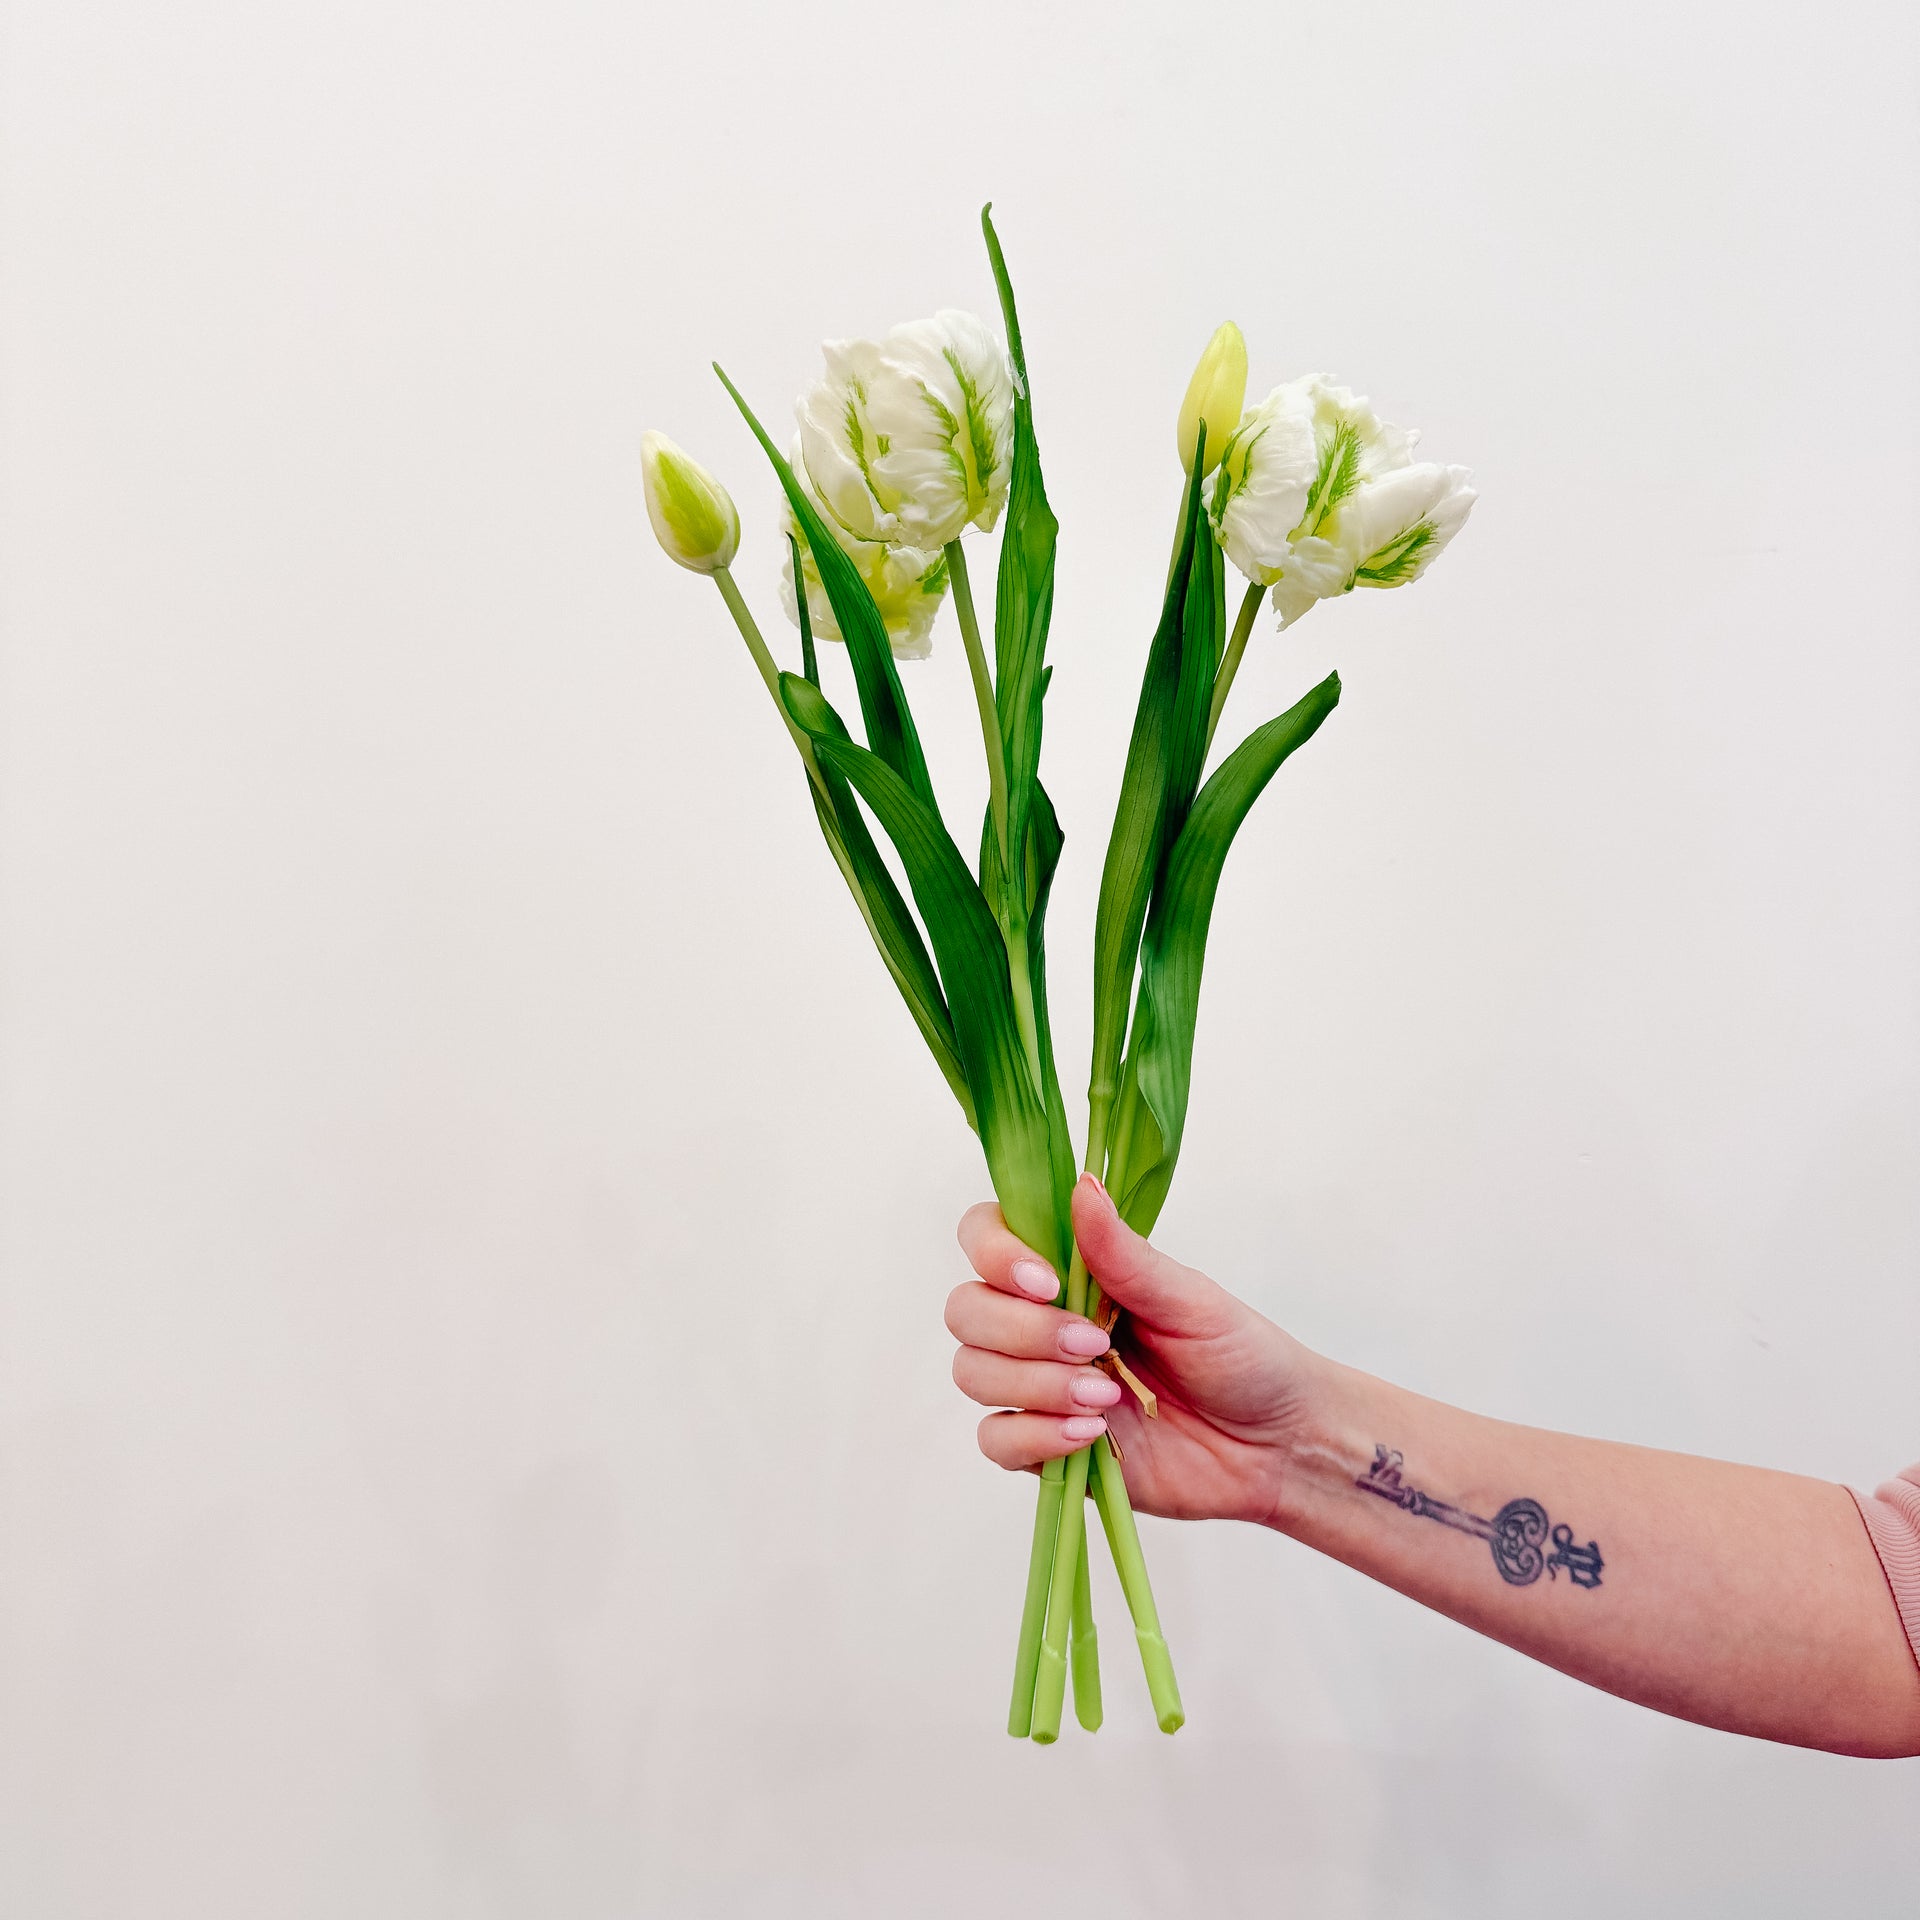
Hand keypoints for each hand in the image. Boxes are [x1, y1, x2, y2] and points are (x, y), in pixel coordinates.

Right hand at [946, 1173, 1320, 1525]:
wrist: (1277, 1446)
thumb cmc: (1242, 1358)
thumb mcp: (1188, 1299)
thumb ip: (1124, 1253)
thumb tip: (1082, 1184)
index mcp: (1071, 1271)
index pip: (985, 1237)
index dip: (995, 1254)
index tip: (1046, 1281)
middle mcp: (1041, 1322)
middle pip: (966, 1310)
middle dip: (1022, 1331)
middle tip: (1095, 1346)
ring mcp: (1038, 1386)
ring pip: (973, 1373)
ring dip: (1033, 1385)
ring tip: (1104, 1397)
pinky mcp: (1045, 1446)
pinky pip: (995, 1441)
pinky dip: (1034, 1436)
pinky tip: (1090, 1434)